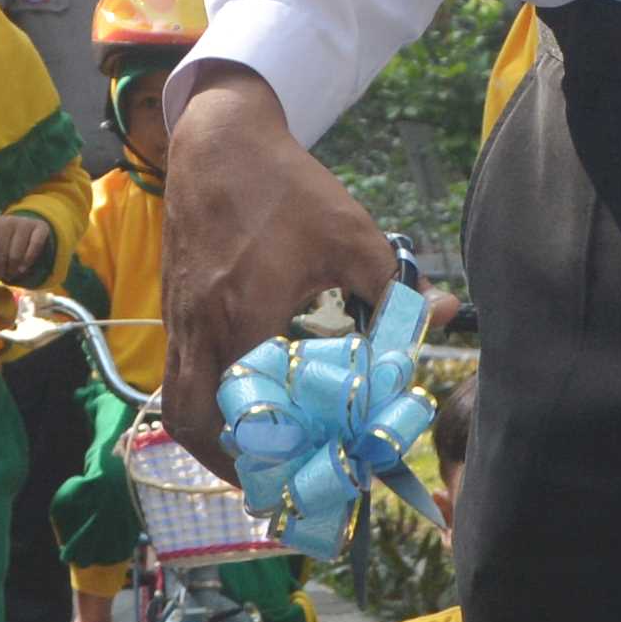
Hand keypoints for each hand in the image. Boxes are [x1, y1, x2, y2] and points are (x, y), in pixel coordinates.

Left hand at [0, 208, 54, 285]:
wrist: (24, 232)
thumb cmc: (1, 246)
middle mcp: (6, 220)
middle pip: (1, 253)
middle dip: (0, 270)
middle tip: (0, 275)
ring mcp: (24, 222)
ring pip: (17, 254)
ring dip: (13, 270)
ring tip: (11, 272)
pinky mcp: (40, 227)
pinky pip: (34, 248)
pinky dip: (28, 262)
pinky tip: (23, 268)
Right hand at [151, 61, 396, 457]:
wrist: (218, 142)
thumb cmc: (286, 187)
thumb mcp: (352, 235)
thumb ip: (396, 285)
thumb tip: (447, 314)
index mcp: (244, 313)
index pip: (253, 407)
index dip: (283, 446)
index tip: (320, 465)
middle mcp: (201, 326)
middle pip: (194, 423)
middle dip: (231, 463)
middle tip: (274, 479)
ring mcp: (179, 321)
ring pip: (177, 405)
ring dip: (211, 439)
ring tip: (253, 456)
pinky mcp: (173, 310)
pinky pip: (178, 376)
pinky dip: (205, 404)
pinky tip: (244, 404)